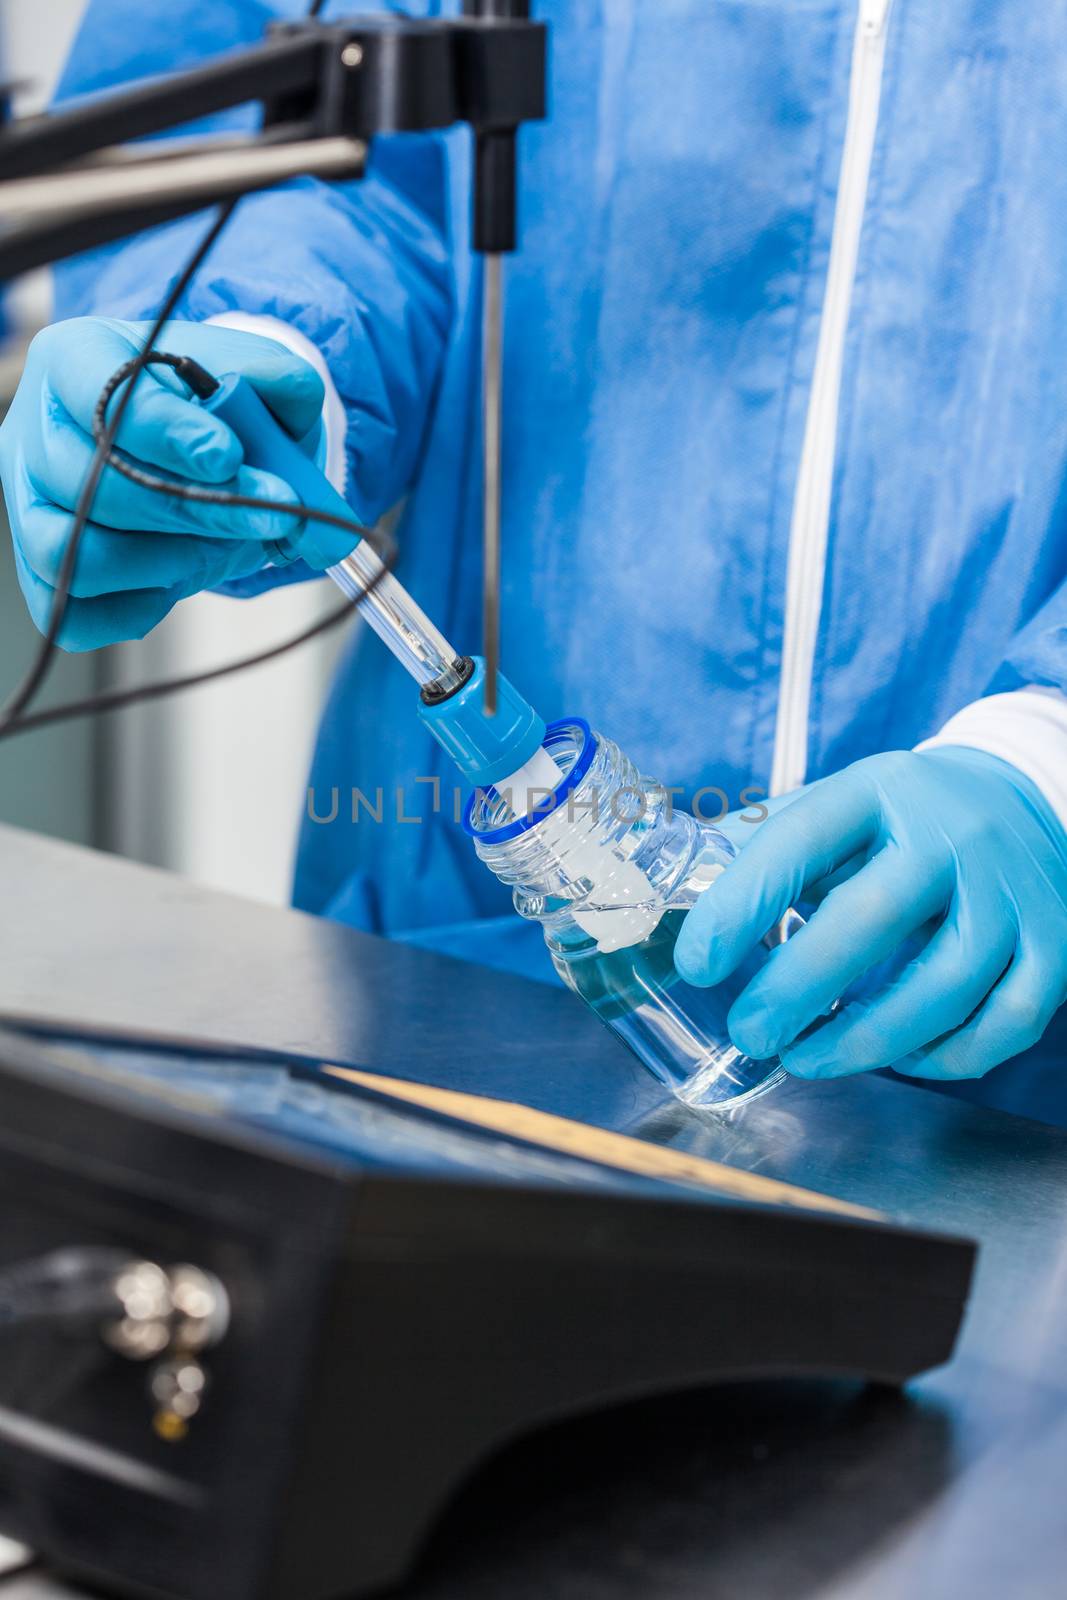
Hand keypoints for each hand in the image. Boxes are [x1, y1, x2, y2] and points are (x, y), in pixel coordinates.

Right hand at [0, 317, 325, 649]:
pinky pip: (72, 615)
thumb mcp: (249, 374)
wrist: (195, 452)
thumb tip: (294, 398)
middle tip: (270, 516)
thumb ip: (277, 379)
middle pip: (92, 484)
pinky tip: (179, 580)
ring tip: (223, 546)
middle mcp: (35, 431)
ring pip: (73, 555)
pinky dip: (135, 608)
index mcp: (75, 360)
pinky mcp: (38, 570)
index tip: (230, 458)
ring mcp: (27, 505)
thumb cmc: (208, 409)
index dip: (167, 433)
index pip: (102, 399)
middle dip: (193, 510)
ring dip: (166, 562)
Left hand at [674, 747, 1066, 1079]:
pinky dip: (948, 1055)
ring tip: (806, 1058)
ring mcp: (1012, 891)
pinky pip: (1004, 1021)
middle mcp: (953, 834)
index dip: (742, 904)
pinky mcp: (1054, 944)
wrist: (1024, 797)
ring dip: (868, 1038)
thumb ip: (761, 848)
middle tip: (750, 1031)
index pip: (799, 841)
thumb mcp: (835, 807)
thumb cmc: (902, 819)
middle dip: (799, 986)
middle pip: (873, 917)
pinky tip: (900, 1059)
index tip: (697, 962)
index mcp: (878, 790)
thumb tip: (660, 892)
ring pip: (944, 983)